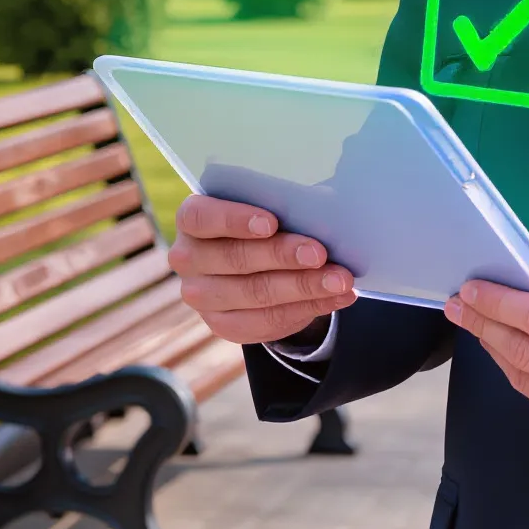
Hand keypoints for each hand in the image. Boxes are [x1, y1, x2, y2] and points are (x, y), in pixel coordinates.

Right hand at [167, 194, 356, 346]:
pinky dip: (307, 309)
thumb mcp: (267, 205)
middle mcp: (188, 258)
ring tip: (340, 280)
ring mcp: (201, 296)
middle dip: (282, 256)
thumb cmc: (263, 222)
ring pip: (255, 294)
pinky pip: (266, 321)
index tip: (272, 223)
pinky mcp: (222, 325)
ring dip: (303, 287)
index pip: (201, 218)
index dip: (235, 220)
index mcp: (192, 219)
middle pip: (235, 258)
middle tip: (320, 254)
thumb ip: (282, 204)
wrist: (252, 264)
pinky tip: (335, 298)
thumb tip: (325, 207)